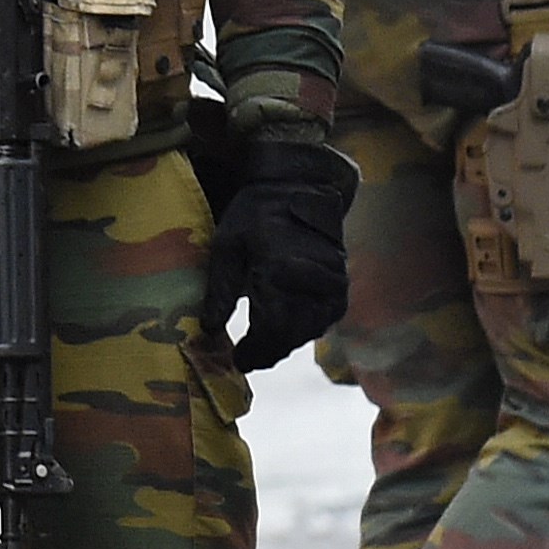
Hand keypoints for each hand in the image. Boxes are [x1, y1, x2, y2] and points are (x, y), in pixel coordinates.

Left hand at [203, 135, 358, 372]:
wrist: (299, 187)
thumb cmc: (256, 215)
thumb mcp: (227, 245)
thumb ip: (220, 290)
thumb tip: (209, 330)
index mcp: (279, 268)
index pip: (272, 330)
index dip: (255, 352)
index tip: (238, 361)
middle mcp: (311, 280)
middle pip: (291, 336)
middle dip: (268, 351)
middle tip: (246, 357)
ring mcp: (331, 285)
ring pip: (309, 331)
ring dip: (284, 341)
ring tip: (260, 344)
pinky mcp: (339, 287)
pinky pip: (322, 320)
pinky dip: (301, 327)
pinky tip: (282, 326)